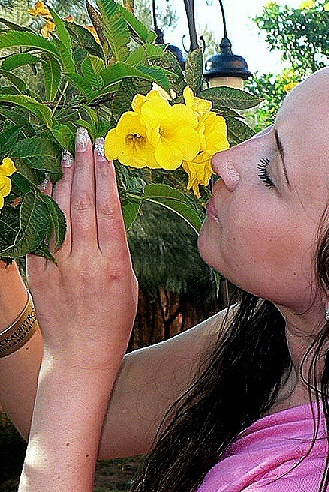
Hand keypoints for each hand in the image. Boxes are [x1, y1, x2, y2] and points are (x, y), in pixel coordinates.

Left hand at [26, 130, 137, 377]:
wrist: (81, 354)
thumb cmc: (113, 321)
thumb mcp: (128, 284)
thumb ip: (117, 249)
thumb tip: (108, 212)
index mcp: (113, 265)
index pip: (110, 210)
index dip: (107, 177)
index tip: (105, 152)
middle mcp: (85, 262)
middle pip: (84, 204)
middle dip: (84, 166)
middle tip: (83, 138)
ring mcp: (58, 267)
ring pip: (60, 213)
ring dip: (64, 179)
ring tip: (67, 153)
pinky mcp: (38, 272)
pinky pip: (40, 231)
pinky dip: (44, 205)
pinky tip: (49, 185)